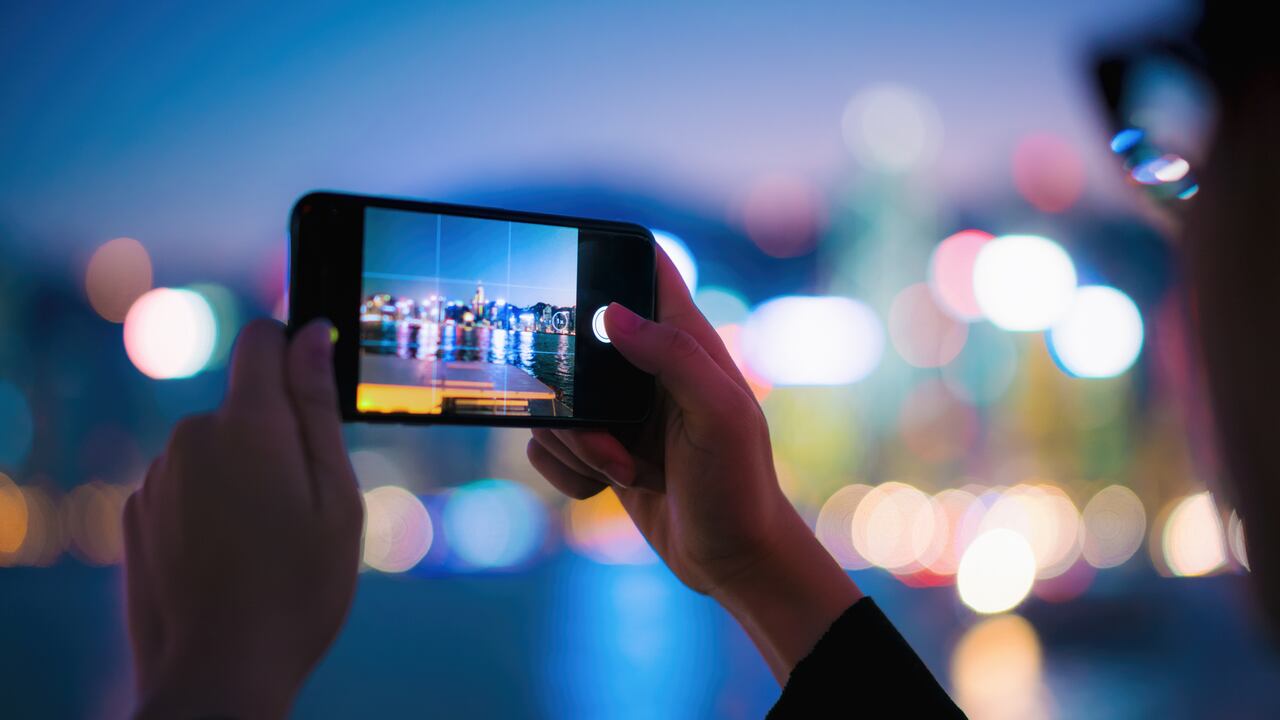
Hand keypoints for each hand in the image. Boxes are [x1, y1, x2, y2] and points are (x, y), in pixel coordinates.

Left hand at [124, 319, 363, 718]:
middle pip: (244, 405)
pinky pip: (185, 486)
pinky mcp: (135, 513)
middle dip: (275, 438)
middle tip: (302, 508)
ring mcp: (158, 476)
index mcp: (249, 424)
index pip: (262, 340)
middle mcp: (193, 437)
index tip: (315, 398)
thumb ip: (318, 408)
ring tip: (264, 544)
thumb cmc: (298, 589)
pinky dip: (209, 508)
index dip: (294, 354)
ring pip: (215, 449)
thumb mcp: (336, 496)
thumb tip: (313, 334)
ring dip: (241, 477)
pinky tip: (228, 559)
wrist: (220, 674)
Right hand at [527, 250, 860, 680]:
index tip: (569, 264)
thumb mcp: (717, 416)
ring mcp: (621, 411)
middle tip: (601, 424)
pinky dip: (566, 469)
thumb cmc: (737, 486)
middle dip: (570, 387)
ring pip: (556, 399)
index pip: (646, 269)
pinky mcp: (601, 451)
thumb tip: (610, 313)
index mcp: (686, 343)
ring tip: (623, 468)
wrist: (732, 562)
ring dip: (576, 441)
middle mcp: (649, 370)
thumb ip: (673, 357)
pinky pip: (550, 443)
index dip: (609, 254)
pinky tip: (605, 486)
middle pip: (576, 341)